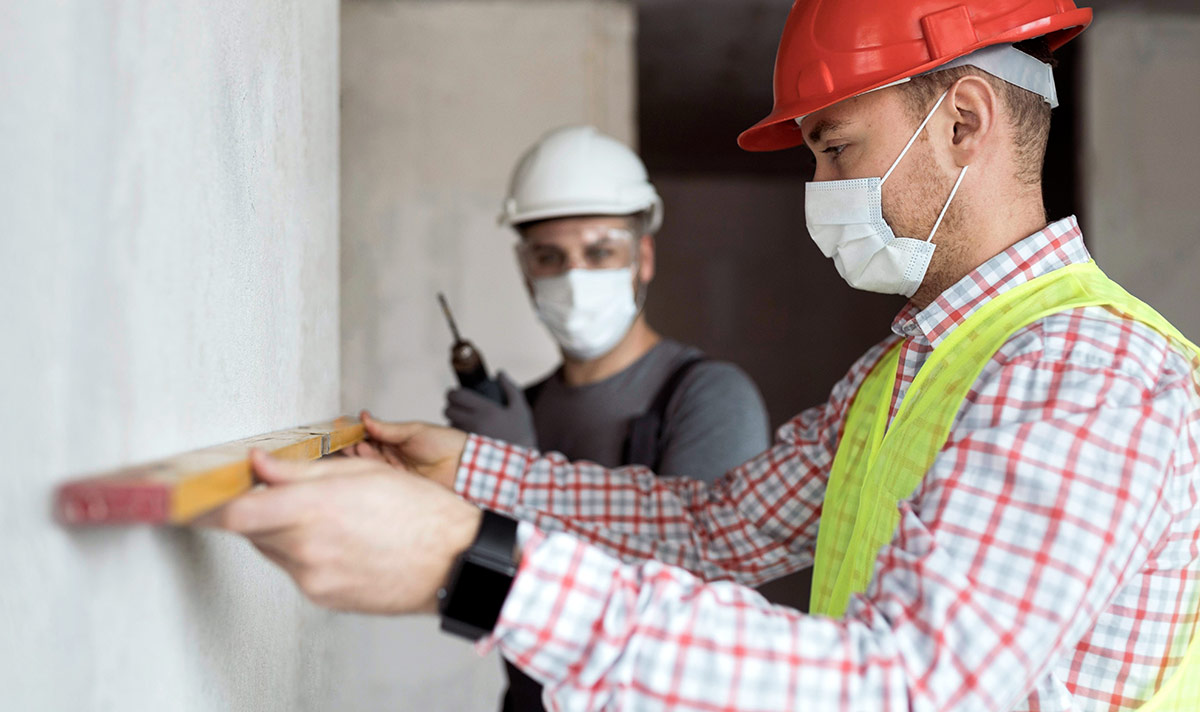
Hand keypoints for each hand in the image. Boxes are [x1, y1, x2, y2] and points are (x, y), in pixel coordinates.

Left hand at [197, 450, 481, 614]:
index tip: (207, 496)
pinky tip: (339, 542)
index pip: (238, 514)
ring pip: (273, 550)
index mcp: (316, 508)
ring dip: (283, 533)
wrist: (453, 561)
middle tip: (282, 496)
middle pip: (251, 530)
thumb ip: (301, 470)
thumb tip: (258, 463)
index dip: (216, 504)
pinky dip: (305, 555)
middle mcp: (307, 548)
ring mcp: (314, 577)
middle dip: (260, 511)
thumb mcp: (362, 473)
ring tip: (326, 518)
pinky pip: (296, 571)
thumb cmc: (419, 511)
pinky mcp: (323, 598)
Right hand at [341, 411, 469, 488]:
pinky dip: (372, 473)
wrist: (465, 466)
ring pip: (372, 466)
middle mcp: (394, 456)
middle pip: (368, 452)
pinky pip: (382, 481)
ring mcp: (397, 472)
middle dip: (355, 446)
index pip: (371, 436)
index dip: (357, 433)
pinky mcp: (401, 487)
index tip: (343, 428)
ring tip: (355, 449)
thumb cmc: (444, 443)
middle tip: (346, 441)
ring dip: (362, 458)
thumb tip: (365, 417)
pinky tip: (364, 466)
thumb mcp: (414, 430)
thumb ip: (388, 429)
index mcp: (397, 440)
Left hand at [443, 371, 536, 448]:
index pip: (457, 395)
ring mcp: (468, 437)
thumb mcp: (521, 409)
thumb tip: (500, 373)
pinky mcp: (465, 449)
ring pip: (449, 424)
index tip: (456, 394)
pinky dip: (456, 434)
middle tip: (458, 407)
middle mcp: (474, 423)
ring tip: (464, 421)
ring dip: (453, 421)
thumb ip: (511, 388)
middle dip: (451, 406)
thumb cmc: (522, 436)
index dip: (453, 393)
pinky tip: (465, 434)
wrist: (521, 465)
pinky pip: (453, 438)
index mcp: (486, 410)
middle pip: (448, 409)